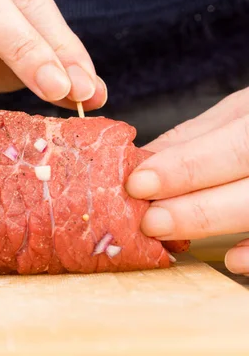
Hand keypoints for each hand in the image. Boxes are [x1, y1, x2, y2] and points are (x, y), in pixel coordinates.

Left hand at [125, 88, 248, 274]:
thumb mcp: (236, 113)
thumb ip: (191, 139)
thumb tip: (136, 164)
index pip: (234, 147)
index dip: (186, 168)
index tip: (138, 183)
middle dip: (195, 208)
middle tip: (150, 221)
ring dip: (213, 225)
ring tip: (166, 233)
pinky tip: (231, 260)